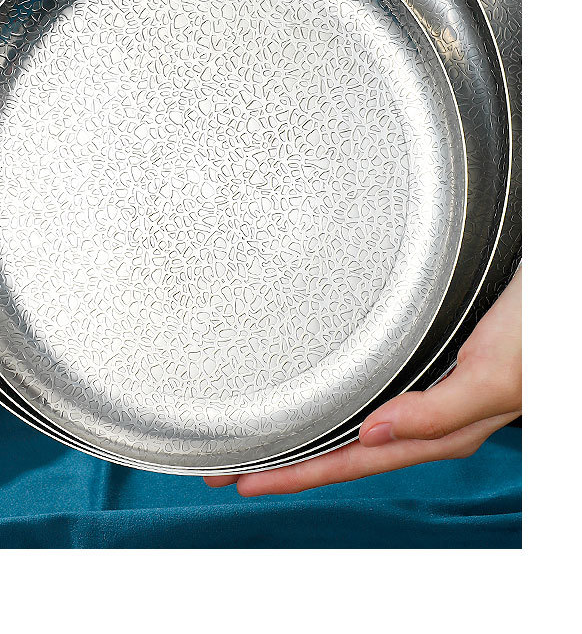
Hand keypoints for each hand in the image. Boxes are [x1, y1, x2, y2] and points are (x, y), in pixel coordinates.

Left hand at [206, 267, 520, 495]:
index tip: (243, 482)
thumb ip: (439, 411)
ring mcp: (425, 391)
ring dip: (304, 435)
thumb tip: (374, 434)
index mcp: (438, 430)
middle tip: (226, 466)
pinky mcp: (425, 362)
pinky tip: (317, 398)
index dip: (297, 474)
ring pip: (351, 425)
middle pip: (341, 450)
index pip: (351, 462)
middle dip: (285, 463)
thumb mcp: (492, 376)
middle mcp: (426, 417)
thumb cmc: (534, 332)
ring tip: (257, 439)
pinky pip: (367, 393)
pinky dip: (333, 404)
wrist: (553, 294)